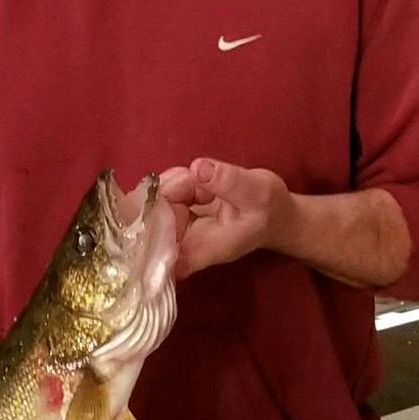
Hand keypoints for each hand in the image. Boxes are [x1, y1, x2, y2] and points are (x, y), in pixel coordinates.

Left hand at [159, 159, 295, 276]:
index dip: (144, 228)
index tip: (154, 200)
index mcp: (198, 251)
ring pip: (152, 202)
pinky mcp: (173, 216)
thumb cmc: (269, 211)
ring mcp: (174, 231)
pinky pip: (160, 195)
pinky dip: (176, 181)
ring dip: (175, 182)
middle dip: (168, 190)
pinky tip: (199, 181)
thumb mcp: (257, 192)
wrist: (274, 214)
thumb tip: (198, 168)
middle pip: (148, 218)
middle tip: (197, 179)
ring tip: (206, 183)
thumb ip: (229, 183)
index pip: (155, 251)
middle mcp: (179, 246)